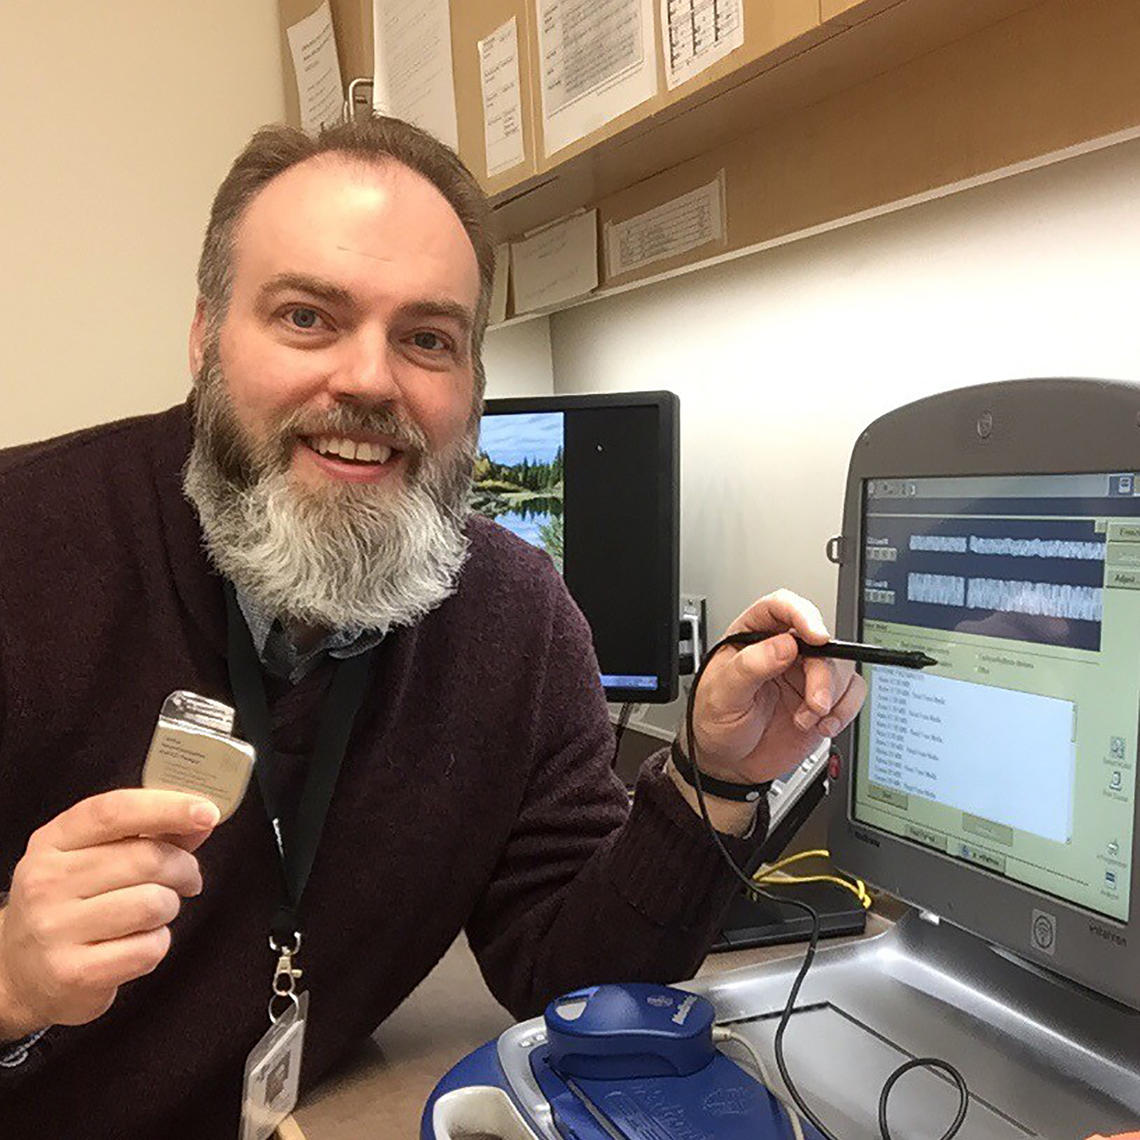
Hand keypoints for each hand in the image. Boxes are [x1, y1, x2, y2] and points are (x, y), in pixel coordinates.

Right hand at [0, 789, 219, 1040]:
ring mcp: (55, 929)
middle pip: (146, 859)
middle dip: (183, 868)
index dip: (168, 807)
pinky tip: (138, 942)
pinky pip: (149, 948)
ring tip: (154, 912)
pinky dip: (158, 944)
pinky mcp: (73, 973)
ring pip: (154, 903)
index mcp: (53, 841)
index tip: (207, 813)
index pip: (114, 811)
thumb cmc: (71, 902)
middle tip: (187, 878)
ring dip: (169, 907)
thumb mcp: (95, 855)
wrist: (18, 971)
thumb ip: (151, 833)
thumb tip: (201, 821)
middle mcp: (46, 882)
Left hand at [685, 589, 866, 785]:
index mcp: (752, 637)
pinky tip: (821, 726)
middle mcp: (782, 651)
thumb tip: (784, 645)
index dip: (802, 614)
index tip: (816, 636)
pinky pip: (852, 692)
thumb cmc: (713, 723)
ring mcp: (804, 675)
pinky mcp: (822, 699)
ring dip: (831, 697)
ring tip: (807, 720)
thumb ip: (750, 667)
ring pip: (840, 666)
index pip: (780, 607)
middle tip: (815, 703)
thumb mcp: (723, 695)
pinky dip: (844, 710)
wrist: (726, 763)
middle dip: (823, 674)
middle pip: (820, 641)